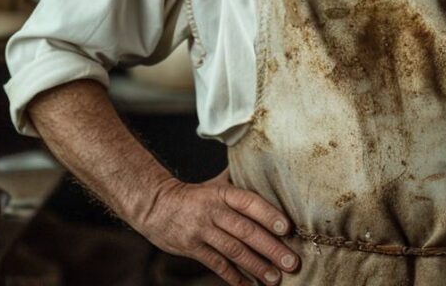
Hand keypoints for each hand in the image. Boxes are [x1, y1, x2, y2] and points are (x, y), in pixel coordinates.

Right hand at [129, 170, 300, 284]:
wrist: (154, 205)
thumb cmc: (193, 196)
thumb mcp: (214, 185)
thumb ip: (238, 183)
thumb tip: (268, 171)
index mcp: (222, 193)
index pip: (249, 202)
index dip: (268, 214)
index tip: (287, 228)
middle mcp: (212, 211)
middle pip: (245, 230)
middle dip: (271, 248)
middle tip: (291, 262)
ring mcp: (201, 231)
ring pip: (233, 250)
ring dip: (256, 266)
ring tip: (275, 278)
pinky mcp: (192, 248)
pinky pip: (216, 264)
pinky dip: (233, 277)